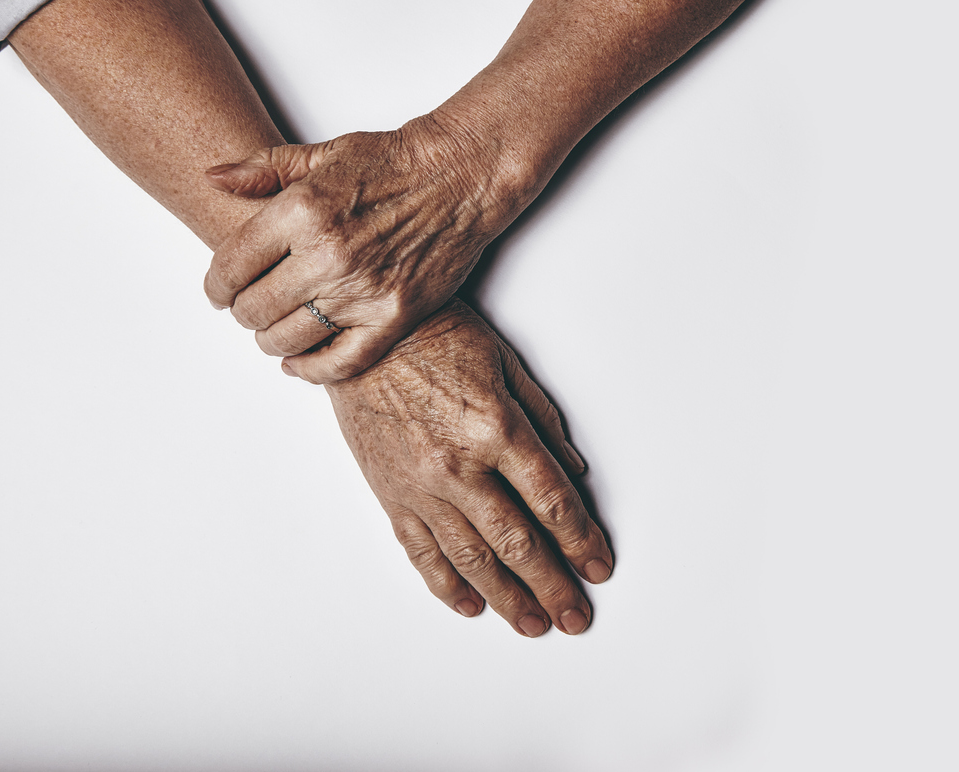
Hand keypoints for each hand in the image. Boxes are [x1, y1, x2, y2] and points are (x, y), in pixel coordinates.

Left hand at [203, 116, 528, 381]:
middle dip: (243, 312)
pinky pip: (341, 362)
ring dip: (271, 340)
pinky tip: (298, 362)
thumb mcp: (321, 153)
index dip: (216, 286)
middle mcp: (328, 255)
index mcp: (302, 211)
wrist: (460, 176)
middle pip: (255, 308)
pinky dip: (312, 369)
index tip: (218, 292)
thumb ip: (262, 168)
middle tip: (249, 308)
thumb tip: (213, 177)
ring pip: (289, 339)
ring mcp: (362, 291)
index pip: (232, 266)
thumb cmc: (393, 162)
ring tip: (273, 330)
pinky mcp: (394, 316)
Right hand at [322, 300, 612, 635]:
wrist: (359, 333)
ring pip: (470, 558)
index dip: (580, 540)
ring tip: (531, 624)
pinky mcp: (389, 492)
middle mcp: (459, 465)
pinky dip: (445, 583)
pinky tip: (468, 605)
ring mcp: (420, 484)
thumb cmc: (435, 335)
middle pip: (516, 542)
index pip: (551, 501)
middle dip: (551, 585)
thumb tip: (574, 472)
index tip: (598, 567)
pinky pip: (420, 550)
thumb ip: (542, 421)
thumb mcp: (504, 363)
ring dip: (506, 597)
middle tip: (574, 617)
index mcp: (496, 428)